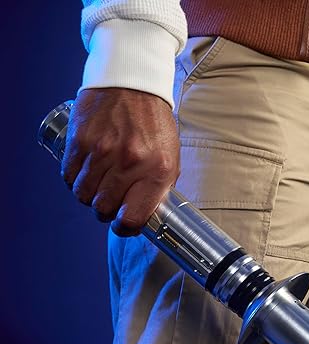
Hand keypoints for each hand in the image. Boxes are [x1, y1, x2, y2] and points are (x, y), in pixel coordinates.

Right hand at [62, 88, 179, 235]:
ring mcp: (103, 151)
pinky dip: (75, 180)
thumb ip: (160, 187)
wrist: (133, 83)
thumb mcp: (171, 156)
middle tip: (110, 203)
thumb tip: (145, 215)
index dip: (125, 227)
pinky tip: (86, 172)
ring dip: (89, 196)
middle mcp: (130, 163)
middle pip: (104, 209)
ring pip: (83, 195)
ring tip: (98, 185)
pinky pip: (69, 177)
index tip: (123, 224)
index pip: (133, 217)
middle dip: (105, 211)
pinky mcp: (81, 141)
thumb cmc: (154, 123)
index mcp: (158, 170)